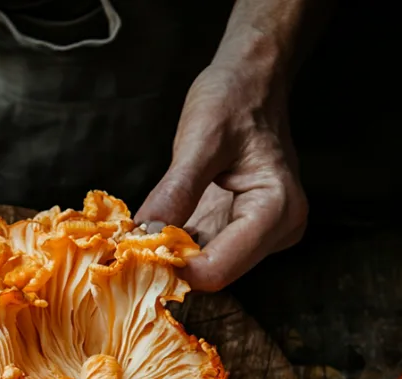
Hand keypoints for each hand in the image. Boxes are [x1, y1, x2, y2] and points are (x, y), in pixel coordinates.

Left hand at [136, 58, 306, 291]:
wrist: (252, 83)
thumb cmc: (233, 100)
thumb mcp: (201, 140)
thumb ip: (176, 191)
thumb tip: (143, 236)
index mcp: (277, 210)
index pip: (219, 268)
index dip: (174, 268)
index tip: (131, 254)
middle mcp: (277, 231)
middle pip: (213, 272)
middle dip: (168, 264)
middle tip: (124, 248)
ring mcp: (259, 235)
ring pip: (205, 266)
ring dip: (168, 257)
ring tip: (132, 239)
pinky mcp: (240, 231)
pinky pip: (203, 250)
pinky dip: (175, 246)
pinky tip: (150, 232)